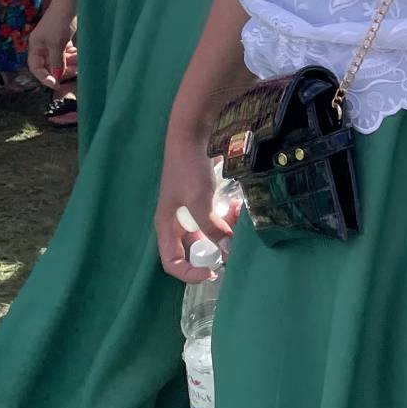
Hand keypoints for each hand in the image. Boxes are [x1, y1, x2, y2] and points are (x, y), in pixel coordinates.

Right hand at [27, 0, 76, 88]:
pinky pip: (65, 52)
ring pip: (59, 59)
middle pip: (48, 65)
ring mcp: (52, 41)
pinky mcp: (62, 38)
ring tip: (79, 63)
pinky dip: (72, 56)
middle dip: (60, 70)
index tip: (57, 85)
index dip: (45, 78)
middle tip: (73, 72)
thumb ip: (56, 62)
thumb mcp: (57, 45)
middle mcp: (42, 45)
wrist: (70, 3)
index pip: (36, 68)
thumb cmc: (60, 23)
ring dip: (68, 63)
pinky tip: (79, 55)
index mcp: (35, 46)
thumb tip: (56, 77)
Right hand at [156, 131, 243, 283]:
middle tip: (233, 245)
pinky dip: (228, 216)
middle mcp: (176, 222)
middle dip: (215, 248)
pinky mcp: (203, 198)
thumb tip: (228, 251)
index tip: (213, 272)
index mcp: (166, 226)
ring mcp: (190, 210)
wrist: (191, 134)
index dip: (189, 274)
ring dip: (226, 231)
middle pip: (195, 249)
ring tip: (239, 221)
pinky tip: (239, 208)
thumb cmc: (188, 169)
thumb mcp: (200, 201)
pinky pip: (217, 217)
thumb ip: (212, 228)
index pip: (172, 262)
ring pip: (210, 232)